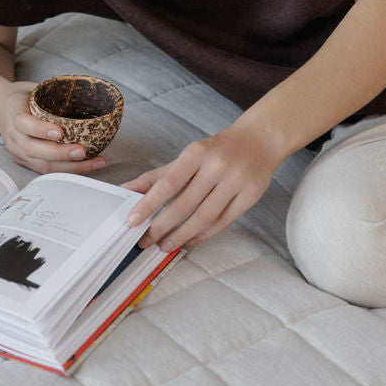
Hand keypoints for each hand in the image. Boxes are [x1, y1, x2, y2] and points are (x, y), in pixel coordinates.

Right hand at [0, 80, 107, 175]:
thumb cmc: (22, 97)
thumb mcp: (32, 89)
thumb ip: (51, 93)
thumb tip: (84, 91)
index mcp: (13, 114)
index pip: (24, 124)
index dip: (41, 130)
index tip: (60, 132)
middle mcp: (14, 136)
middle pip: (33, 150)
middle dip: (60, 154)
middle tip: (83, 151)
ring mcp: (18, 152)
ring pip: (41, 166)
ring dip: (70, 167)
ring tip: (94, 163)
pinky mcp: (25, 162)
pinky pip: (46, 171)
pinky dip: (68, 170)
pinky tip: (87, 167)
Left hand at [122, 121, 282, 251]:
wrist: (259, 140)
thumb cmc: (216, 150)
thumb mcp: (187, 157)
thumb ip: (157, 176)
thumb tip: (126, 190)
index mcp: (196, 153)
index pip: (168, 182)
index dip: (149, 203)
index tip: (132, 220)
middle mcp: (216, 166)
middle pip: (185, 203)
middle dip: (161, 225)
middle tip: (145, 240)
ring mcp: (236, 181)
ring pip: (204, 216)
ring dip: (181, 235)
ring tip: (164, 245)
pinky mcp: (251, 196)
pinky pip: (223, 222)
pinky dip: (204, 234)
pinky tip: (189, 241)